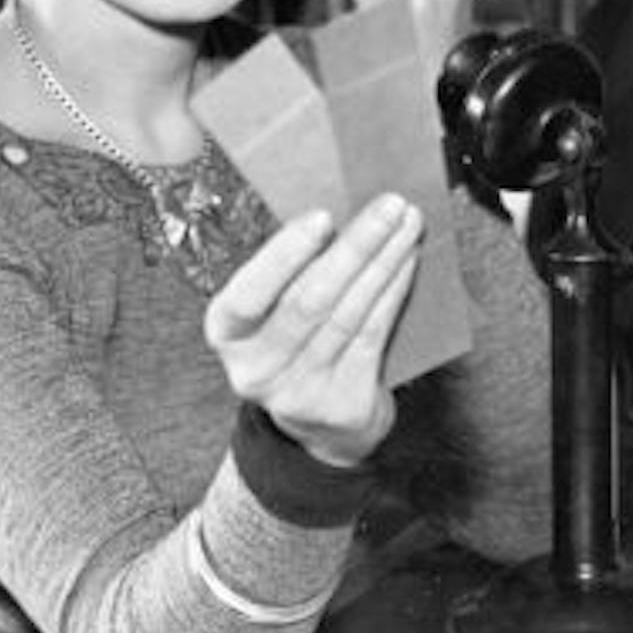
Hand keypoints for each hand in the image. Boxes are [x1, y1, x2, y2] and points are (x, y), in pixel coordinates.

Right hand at [203, 195, 423, 467]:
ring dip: (383, 263)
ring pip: (347, 315)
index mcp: (225, 334)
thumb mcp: (272, 313)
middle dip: (355, 246)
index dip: (285, 255)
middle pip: (308, 300)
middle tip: (389, 206)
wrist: (323, 426)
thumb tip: (340, 215)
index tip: (324, 217)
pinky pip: (372, 336)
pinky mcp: (341, 404)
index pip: (249, 293)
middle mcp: (254, 369)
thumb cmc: (297, 345)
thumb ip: (290, 272)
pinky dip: (392, 293)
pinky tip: (407, 263)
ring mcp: (297, 392)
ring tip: (407, 226)